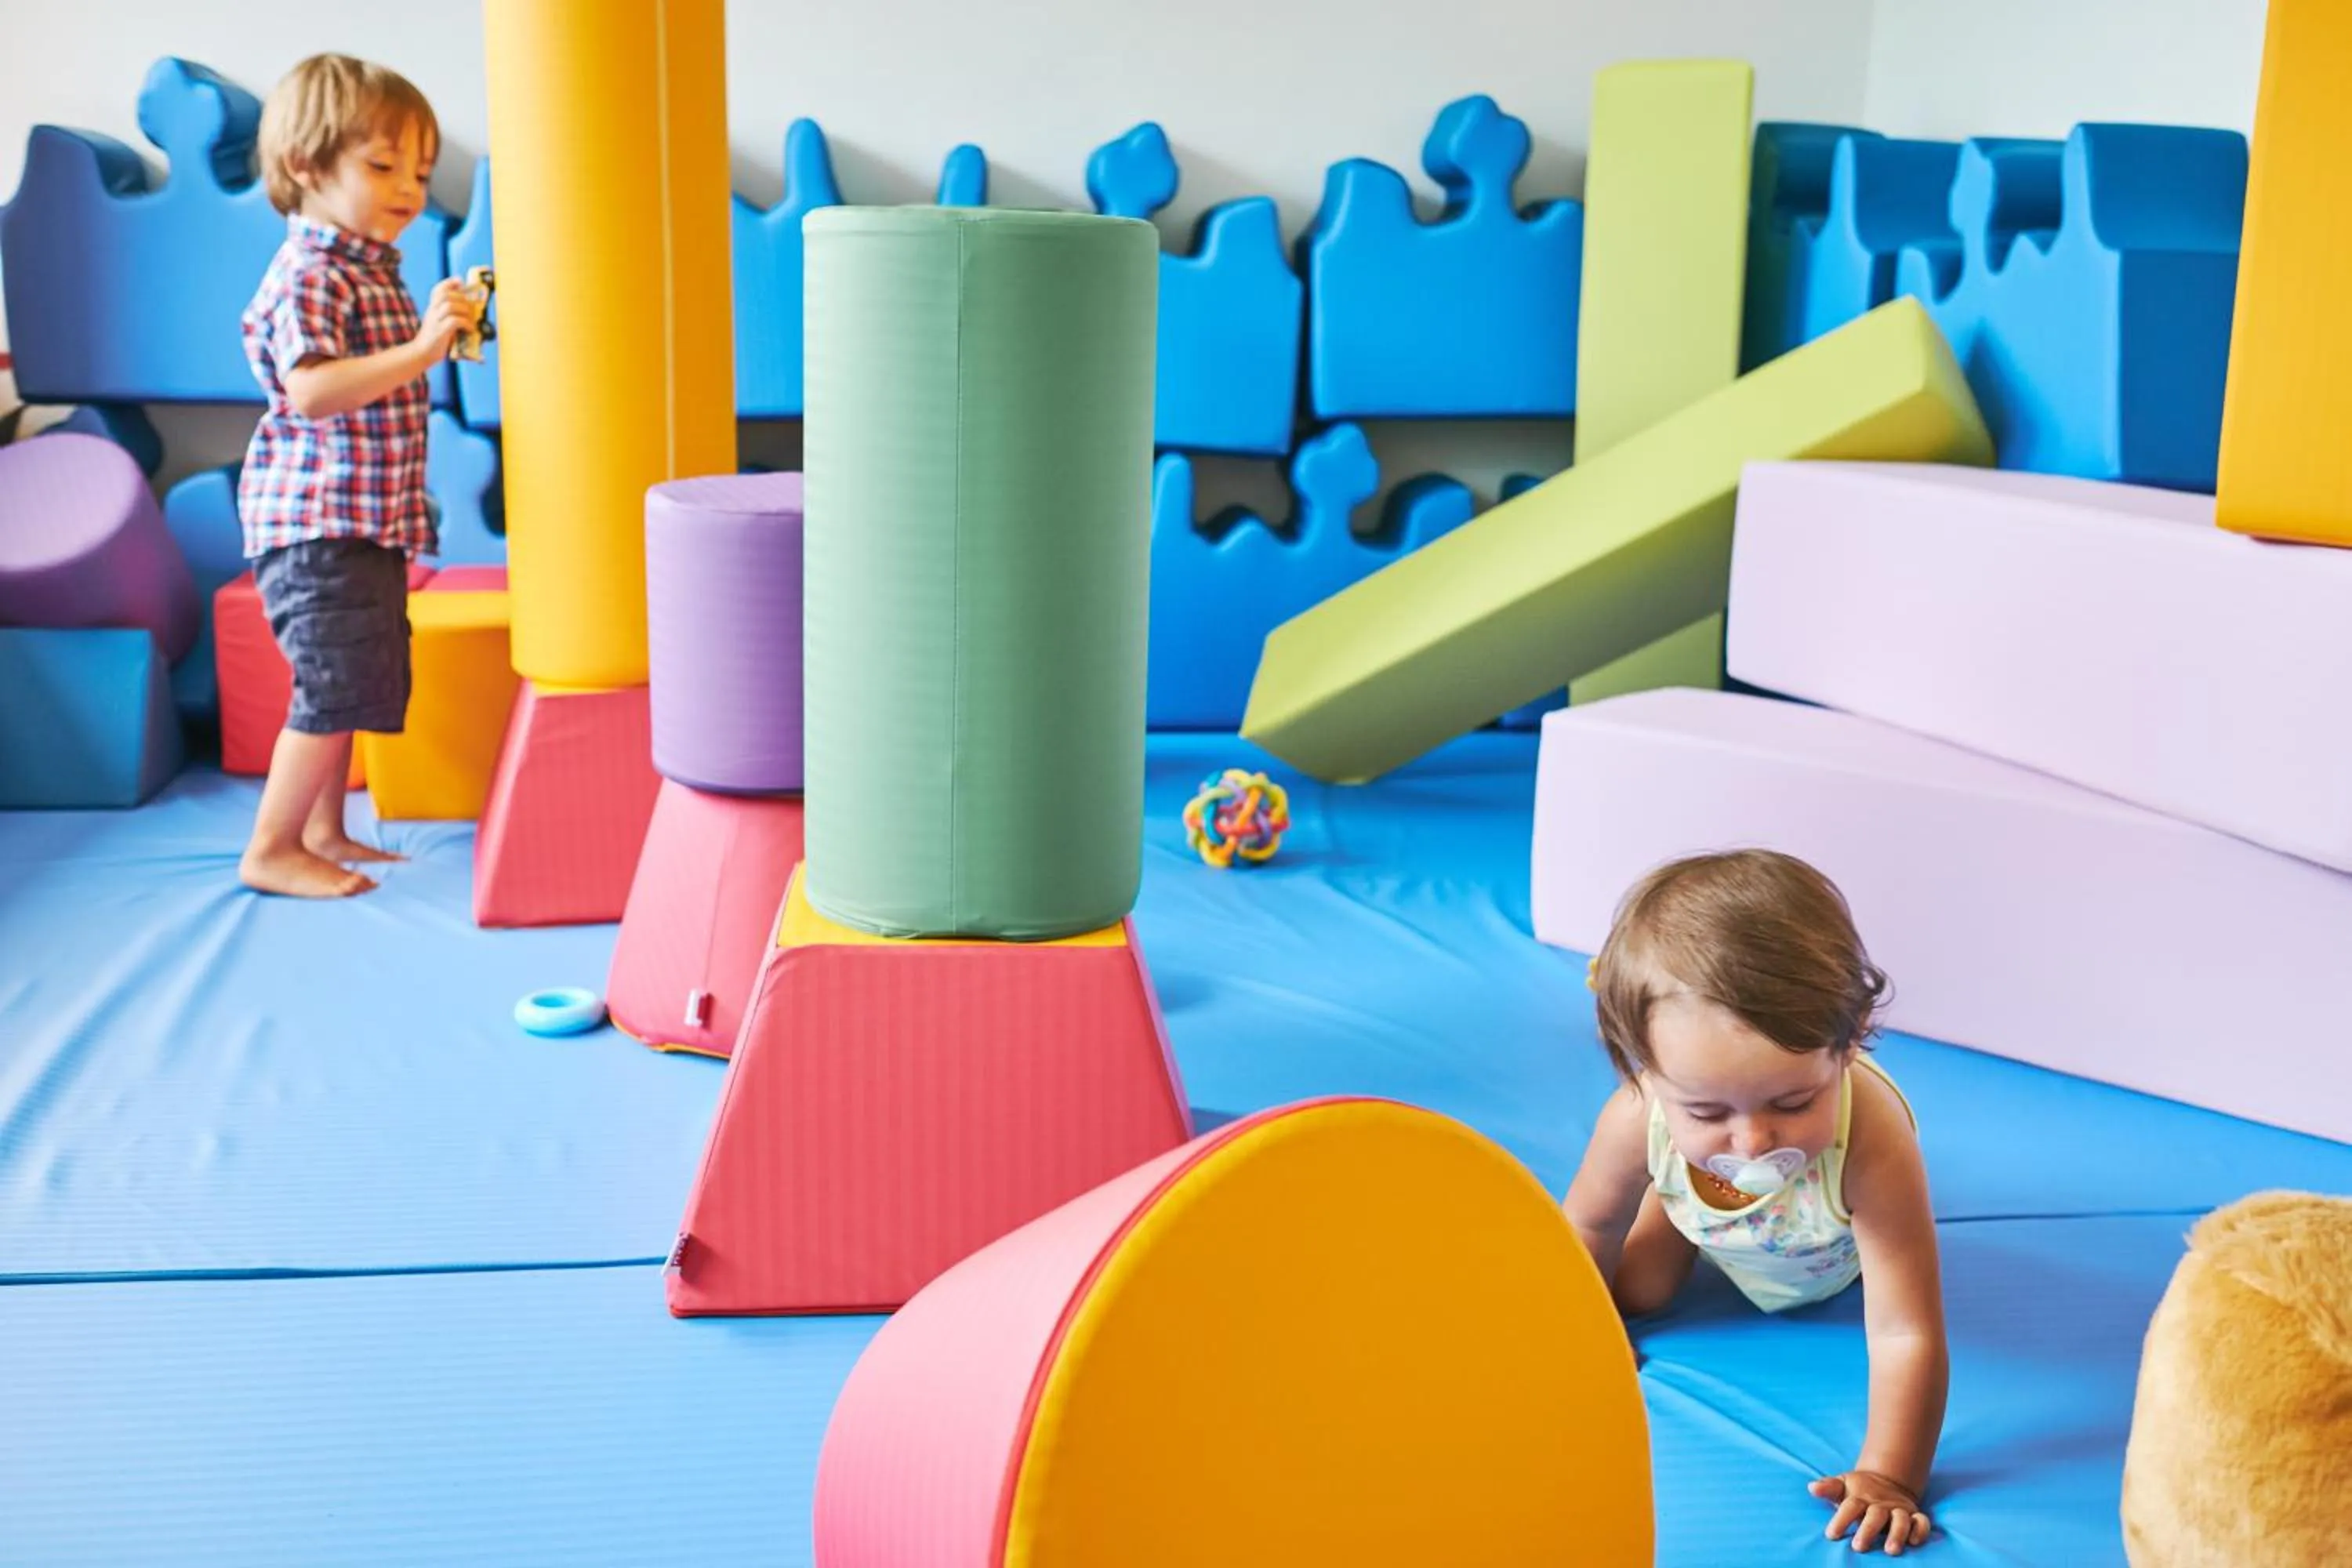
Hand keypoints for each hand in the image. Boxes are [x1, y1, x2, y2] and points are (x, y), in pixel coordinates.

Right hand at [414, 278, 476, 359]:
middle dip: (462, 299)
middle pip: (446, 295)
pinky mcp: (440, 332)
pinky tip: (469, 330)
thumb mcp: (440, 323)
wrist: (421, 353)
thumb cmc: (434, 340)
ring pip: (450, 305)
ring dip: (464, 311)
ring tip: (470, 320)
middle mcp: (432, 312)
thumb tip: (470, 311)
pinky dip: (466, 323)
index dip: (450, 283)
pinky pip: (455, 321)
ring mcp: (435, 321)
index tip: (460, 281)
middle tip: (470, 309)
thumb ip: (450, 315)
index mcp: (432, 308)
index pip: (438, 290)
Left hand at [1811, 1470, 1931, 1554]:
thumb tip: (1812, 1487)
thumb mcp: (1842, 1486)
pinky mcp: (1914, 1515)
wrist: (1886, 1482)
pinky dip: (1921, 1530)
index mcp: (1861, 1498)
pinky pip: (1921, 1522)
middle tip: (1858, 1547)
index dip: (1841, 1520)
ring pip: (1901, 1519)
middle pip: (1875, 1515)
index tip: (1831, 1535)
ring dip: (1897, 1533)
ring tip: (1890, 1550)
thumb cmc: (1858, 1492)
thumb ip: (1829, 1488)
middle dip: (1868, 1531)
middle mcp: (1881, 1504)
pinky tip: (1914, 1542)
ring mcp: (1898, 1509)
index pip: (1850, 1506)